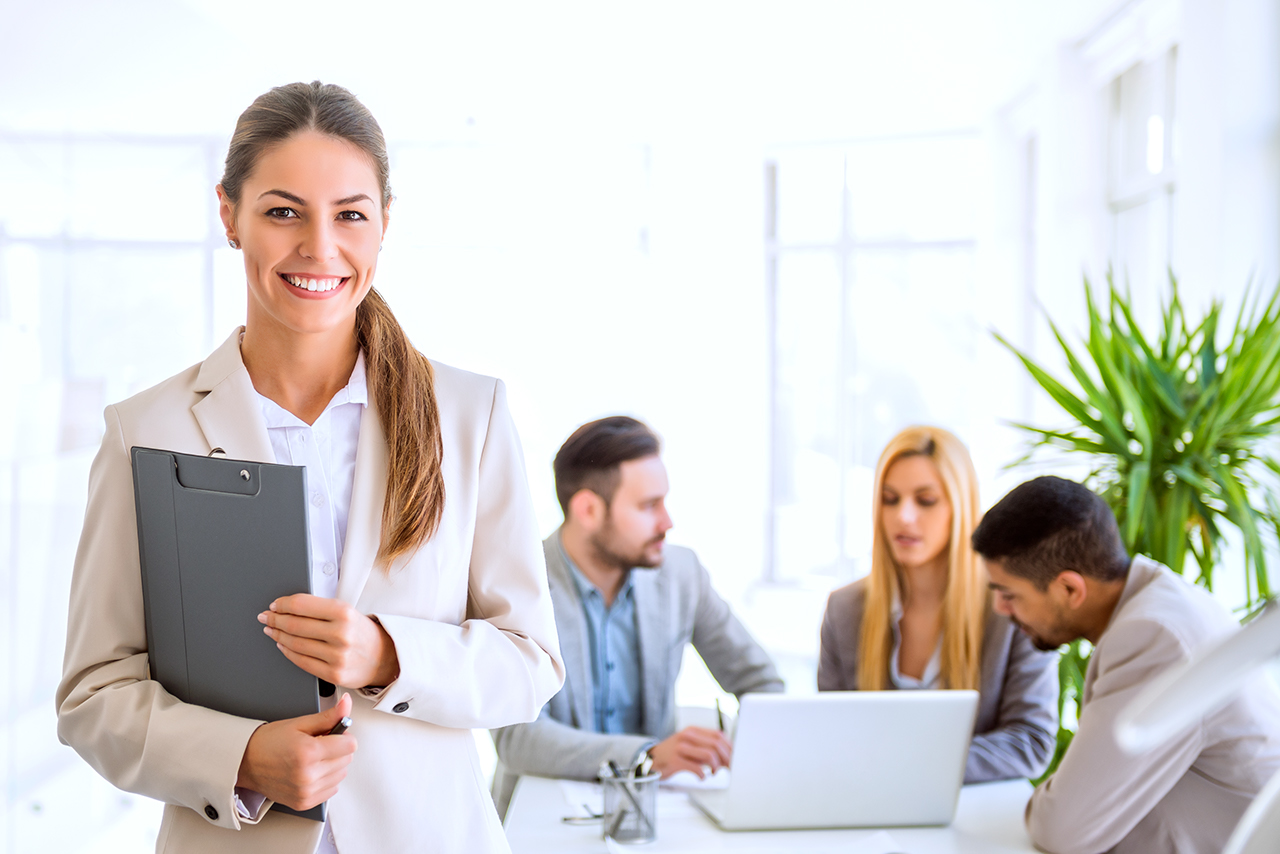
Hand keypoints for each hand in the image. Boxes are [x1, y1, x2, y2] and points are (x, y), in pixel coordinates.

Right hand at [236, 693, 357, 810]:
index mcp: (308, 752)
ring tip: (312, 759)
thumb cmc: (269, 741)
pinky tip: (310, 771)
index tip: (333, 734)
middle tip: (318, 745)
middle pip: (347, 760)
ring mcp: (306, 791)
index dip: (344, 736)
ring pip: (341, 775)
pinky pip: (331, 790)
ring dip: (333, 765)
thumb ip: (328, 716)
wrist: (245, 763)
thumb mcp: (299, 723)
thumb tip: (346, 704)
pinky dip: (326, 780)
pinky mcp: (304, 803)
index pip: (350, 745)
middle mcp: (308, 775)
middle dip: (338, 750)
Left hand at [258, 594, 398, 687]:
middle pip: (295, 625)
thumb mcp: (348, 612)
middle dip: (275, 619)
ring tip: (271, 630)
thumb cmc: (362, 632)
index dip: (283, 604)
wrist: (385, 658)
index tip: (274, 605)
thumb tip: (287, 607)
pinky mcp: (333, 674)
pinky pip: (301, 662)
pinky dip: (287, 652)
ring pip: (295, 644)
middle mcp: (341, 634)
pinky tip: (282, 645)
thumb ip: (320, 609)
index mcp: (344, 612)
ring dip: (278, 635)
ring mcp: (337, 656)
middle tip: (266, 617)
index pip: (302, 605)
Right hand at [647, 726, 731, 778]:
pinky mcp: (676, 760)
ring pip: (709, 755)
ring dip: (716, 767)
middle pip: (716, 744)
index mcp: (693, 731)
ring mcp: (681, 747)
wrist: (651, 760)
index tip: (733, 758)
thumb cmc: (674, 755)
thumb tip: (727, 757)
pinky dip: (703, 774)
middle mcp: (687, 736)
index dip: (729, 747)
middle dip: (726, 758)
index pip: (718, 735)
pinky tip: (701, 777)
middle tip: (727, 768)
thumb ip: (705, 748)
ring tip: (713, 773)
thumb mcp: (690, 746)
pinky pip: (696, 768)